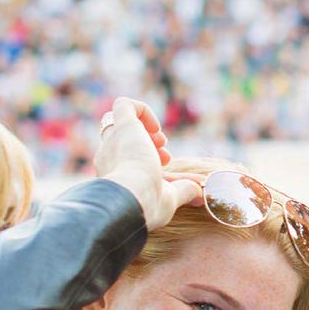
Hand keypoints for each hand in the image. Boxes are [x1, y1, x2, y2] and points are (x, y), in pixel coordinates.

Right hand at [95, 97, 201, 230]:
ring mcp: (113, 141)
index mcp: (114, 176)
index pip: (130, 160)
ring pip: (122, 124)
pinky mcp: (122, 126)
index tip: (167, 165)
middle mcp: (108, 157)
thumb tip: (200, 191)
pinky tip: (156, 127)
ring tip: (161, 141)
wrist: (134, 196)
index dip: (150, 159)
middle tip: (165, 156)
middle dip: (147, 144)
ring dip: (145, 128)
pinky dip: (142, 110)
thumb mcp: (169, 198)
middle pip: (124, 141)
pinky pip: (124, 105)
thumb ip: (182, 191)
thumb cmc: (147, 204)